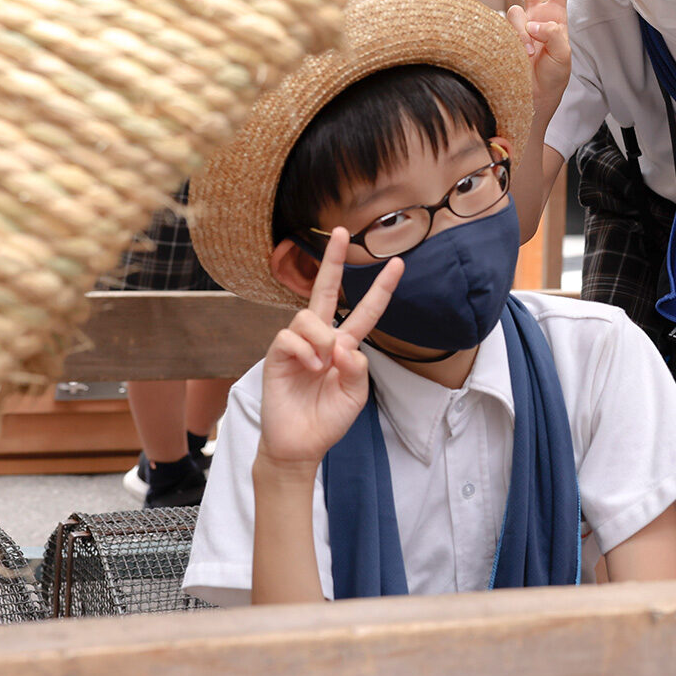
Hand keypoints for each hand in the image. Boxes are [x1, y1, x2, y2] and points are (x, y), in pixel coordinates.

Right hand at [257, 228, 403, 473]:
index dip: (381, 288)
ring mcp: (297, 345)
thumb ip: (357, 369)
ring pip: (308, 316)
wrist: (300, 444)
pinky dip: (304, 352)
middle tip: (342, 231)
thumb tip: (342, 344)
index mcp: (345, 345)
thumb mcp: (355, 395)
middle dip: (333, 260)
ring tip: (322, 364)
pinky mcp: (277, 355)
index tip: (399, 263)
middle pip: (326, 290)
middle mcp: (321, 338)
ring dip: (321, 338)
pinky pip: (290, 337)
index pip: (365, 311)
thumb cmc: (328, 418)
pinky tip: (308, 369)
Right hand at [505, 0, 571, 115]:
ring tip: (531, 54)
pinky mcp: (504, 36)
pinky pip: (506, 28)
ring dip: (524, 33)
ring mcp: (518, 26)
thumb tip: (534, 23)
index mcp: (555, 18)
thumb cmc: (553, 78)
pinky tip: (521, 54)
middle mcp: (535, 17)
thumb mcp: (564, 55)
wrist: (533, 98)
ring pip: (515, 11)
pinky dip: (516, 40)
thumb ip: (554, 34)